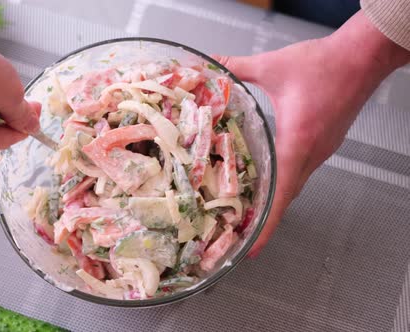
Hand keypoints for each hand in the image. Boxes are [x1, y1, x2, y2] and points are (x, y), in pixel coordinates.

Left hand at [213, 11, 408, 256]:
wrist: (365, 55)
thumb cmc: (325, 63)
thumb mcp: (273, 66)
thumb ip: (236, 68)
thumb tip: (209, 66)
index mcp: (298, 142)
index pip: (280, 194)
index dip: (266, 223)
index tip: (251, 247)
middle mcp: (312, 154)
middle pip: (287, 197)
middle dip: (265, 219)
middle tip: (240, 234)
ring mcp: (321, 151)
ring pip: (295, 185)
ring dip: (274, 201)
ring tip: (249, 212)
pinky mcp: (325, 143)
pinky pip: (302, 171)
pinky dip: (284, 182)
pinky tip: (267, 178)